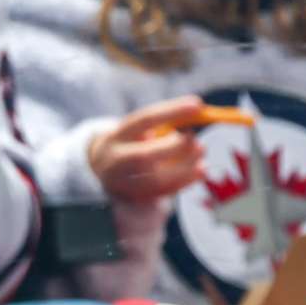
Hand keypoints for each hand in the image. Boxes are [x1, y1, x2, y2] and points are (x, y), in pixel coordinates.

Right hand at [87, 97, 209, 204]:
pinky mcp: (134, 199)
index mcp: (115, 136)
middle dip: (175, 148)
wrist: (104, 169)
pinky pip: (162, 193)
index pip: (144, 120)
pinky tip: (199, 171)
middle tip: (195, 140)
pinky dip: (184, 181)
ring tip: (201, 152)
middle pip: (143, 157)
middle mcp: (114, 161)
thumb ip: (165, 123)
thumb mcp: (139, 129)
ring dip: (185, 168)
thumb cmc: (132, 142)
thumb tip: (199, 111)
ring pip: (154, 180)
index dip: (171, 111)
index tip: (197, 104)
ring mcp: (121, 184)